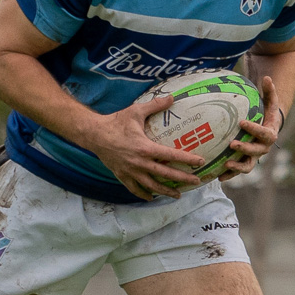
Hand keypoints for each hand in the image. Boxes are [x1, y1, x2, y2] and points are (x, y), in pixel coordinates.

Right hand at [81, 94, 205, 200]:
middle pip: (165, 175)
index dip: (187, 160)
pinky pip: (135, 189)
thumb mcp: (136, 111)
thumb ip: (155, 105)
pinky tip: (152, 197)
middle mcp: (140, 163)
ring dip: (166, 191)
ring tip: (178, 194)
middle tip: (196, 182)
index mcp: (145, 148)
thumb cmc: (116, 122)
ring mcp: (131, 171)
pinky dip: (144, 194)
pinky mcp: (122, 175)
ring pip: (152, 185)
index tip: (200, 162)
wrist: (94, 134)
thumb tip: (172, 97)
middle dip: (182, 179)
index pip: (171, 156)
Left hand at [221, 76, 283, 177]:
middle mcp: (264, 148)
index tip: (242, 122)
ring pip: (248, 166)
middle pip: (256, 151)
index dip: (254, 129)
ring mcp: (255, 157)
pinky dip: (230, 175)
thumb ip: (270, 91)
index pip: (264, 133)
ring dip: (237, 167)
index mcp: (270, 134)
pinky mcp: (246, 162)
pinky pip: (238, 170)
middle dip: (244, 149)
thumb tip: (267, 78)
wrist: (268, 129)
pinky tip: (218, 176)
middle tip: (232, 144)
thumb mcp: (270, 102)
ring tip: (225, 164)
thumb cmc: (267, 113)